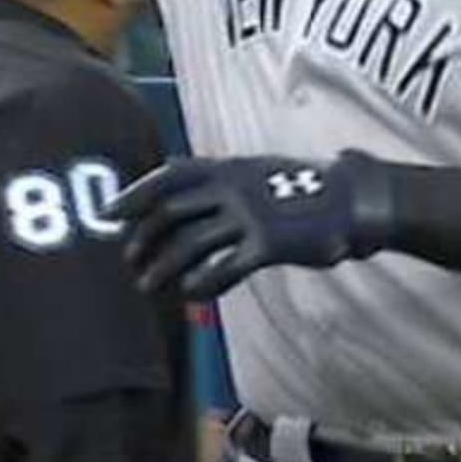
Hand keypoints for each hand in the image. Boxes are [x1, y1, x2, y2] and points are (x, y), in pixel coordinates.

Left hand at [108, 153, 380, 299]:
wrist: (351, 201)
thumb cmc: (299, 190)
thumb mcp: (253, 173)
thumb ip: (215, 182)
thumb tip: (173, 186)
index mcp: (226, 168)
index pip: (168, 176)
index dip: (134, 195)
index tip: (109, 214)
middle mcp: (232, 187)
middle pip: (171, 212)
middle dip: (143, 238)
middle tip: (129, 261)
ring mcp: (250, 215)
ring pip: (190, 243)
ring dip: (163, 267)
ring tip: (148, 286)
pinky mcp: (269, 244)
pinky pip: (225, 267)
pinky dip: (203, 281)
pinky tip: (191, 294)